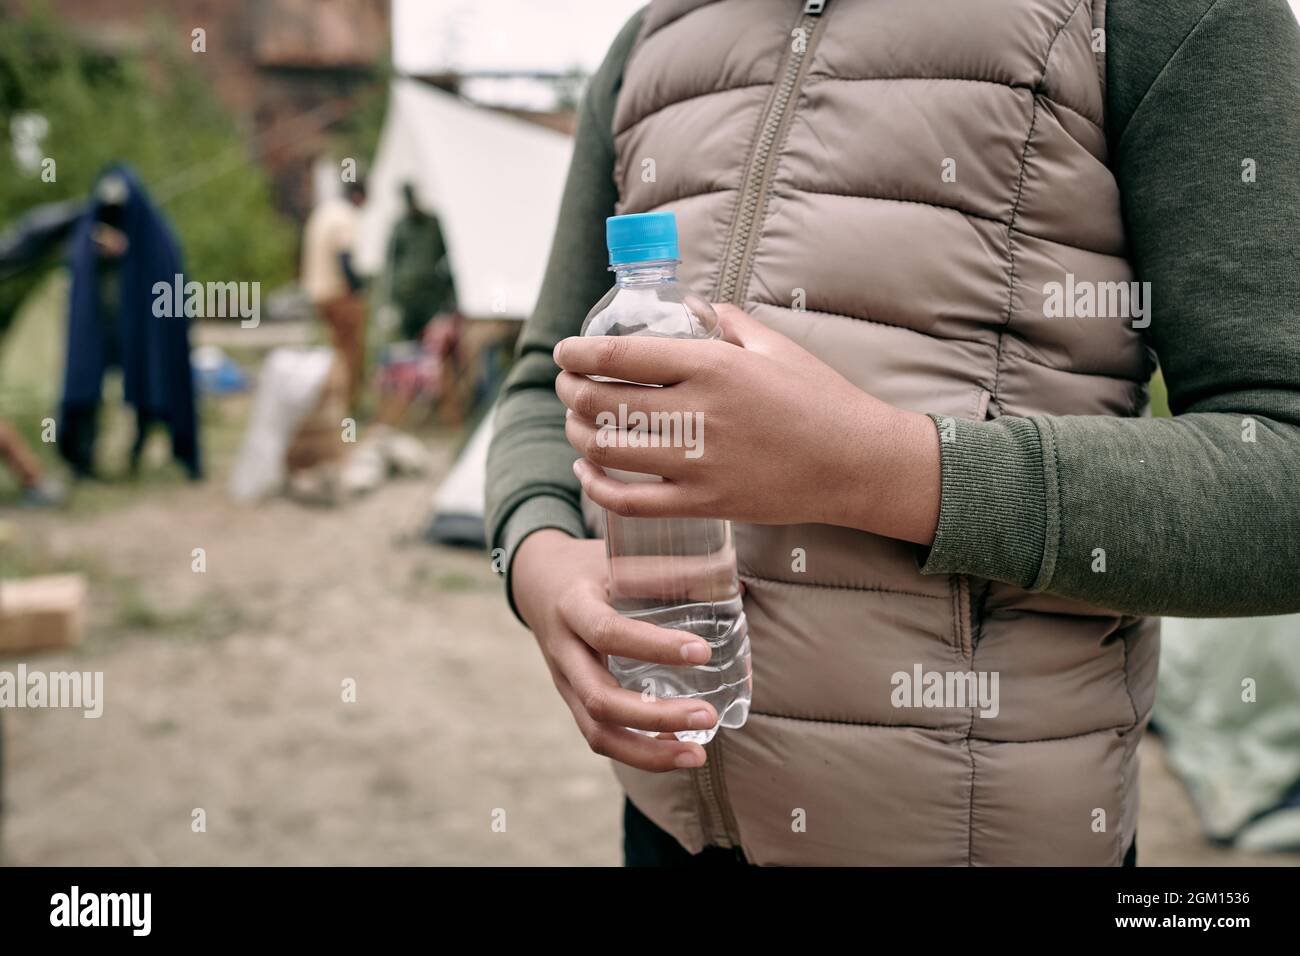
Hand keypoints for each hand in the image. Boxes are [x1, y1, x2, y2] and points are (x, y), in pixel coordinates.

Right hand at [510, 530, 716, 771]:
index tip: (702, 652)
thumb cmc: (589, 568)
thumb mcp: (618, 558)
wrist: (536, 581)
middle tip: (708, 716)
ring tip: (697, 755)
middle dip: (656, 717)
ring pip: (597, 733)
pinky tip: (677, 749)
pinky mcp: (574, 701)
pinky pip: (602, 736)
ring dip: (648, 753)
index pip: (608, 632)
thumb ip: (667, 571)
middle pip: (600, 700)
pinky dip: (639, 751)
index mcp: (573, 607)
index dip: (655, 646)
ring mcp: (565, 683)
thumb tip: (732, 584)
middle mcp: (564, 652)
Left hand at [554, 304, 940, 543]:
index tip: (563, 352)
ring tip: (574, 423)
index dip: (580, 354)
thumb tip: (693, 306)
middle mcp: (700, 414)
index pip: (623, 357)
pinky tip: (587, 471)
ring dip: (578, 434)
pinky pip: (632, 501)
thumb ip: (726, 323)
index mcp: (713, 367)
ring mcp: (700, 464)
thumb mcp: (773, 347)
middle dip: (571, 392)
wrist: (856, 462)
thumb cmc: (819, 398)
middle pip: (605, 404)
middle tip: (565, 385)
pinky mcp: (704, 503)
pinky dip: (599, 487)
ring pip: (610, 450)